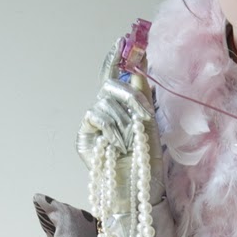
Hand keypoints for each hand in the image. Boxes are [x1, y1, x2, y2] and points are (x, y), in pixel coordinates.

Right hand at [76, 38, 164, 214]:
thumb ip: (143, 99)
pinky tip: (118, 144)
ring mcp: (94, 127)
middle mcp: (106, 115)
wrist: (139, 193)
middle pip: (110, 87)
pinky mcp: (85, 139)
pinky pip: (96, 117)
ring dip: (122, 119)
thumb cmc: (148, 166)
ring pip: (104, 102)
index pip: (114, 80)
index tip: (120, 43)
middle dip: (128, 97)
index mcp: (122, 111)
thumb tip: (139, 70)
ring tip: (131, 141)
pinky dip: (111, 128)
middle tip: (141, 116)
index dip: (115, 61)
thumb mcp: (151, 127)